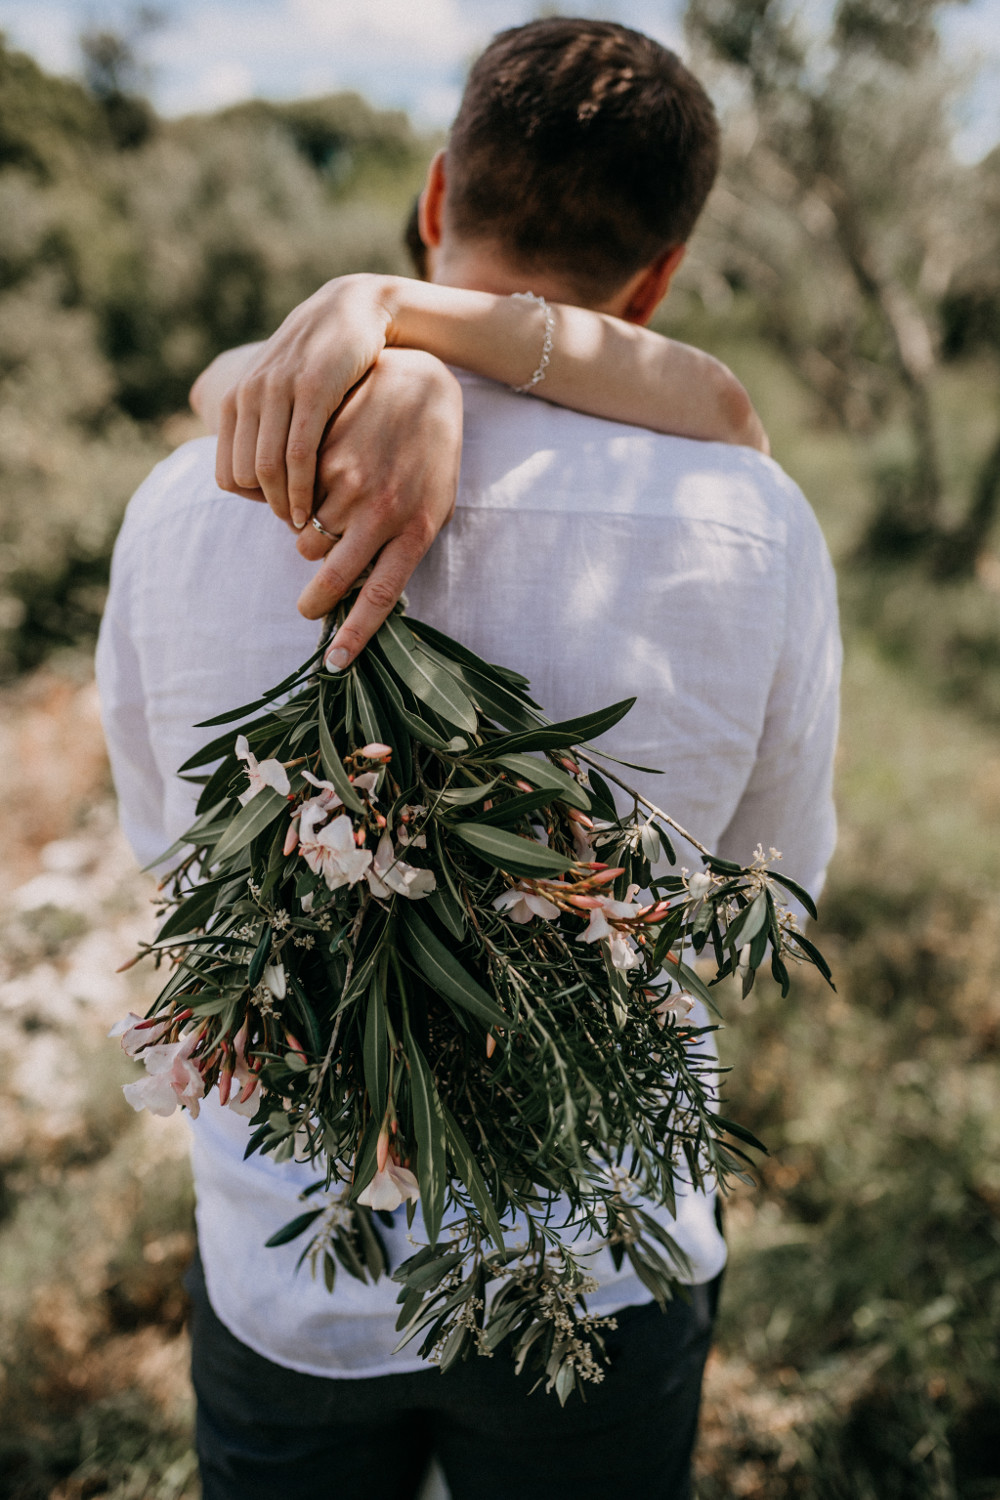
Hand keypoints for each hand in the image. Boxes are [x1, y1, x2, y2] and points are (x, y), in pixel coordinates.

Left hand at [215, 273, 396, 528]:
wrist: (353, 310)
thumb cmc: (324, 363)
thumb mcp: (285, 392)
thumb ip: (269, 426)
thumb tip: (265, 476)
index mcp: (237, 399)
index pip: (226, 472)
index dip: (251, 501)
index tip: (281, 510)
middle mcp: (250, 394)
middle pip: (243, 474)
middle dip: (268, 507)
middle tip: (296, 526)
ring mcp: (279, 391)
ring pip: (267, 467)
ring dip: (284, 504)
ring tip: (305, 525)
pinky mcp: (312, 390)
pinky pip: (298, 452)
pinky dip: (302, 487)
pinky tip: (314, 507)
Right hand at [294, 348, 462, 664]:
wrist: (418, 380)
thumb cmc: (431, 453)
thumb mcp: (436, 502)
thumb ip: (406, 545)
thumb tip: (371, 595)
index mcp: (416, 529)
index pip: (380, 597)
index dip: (355, 635)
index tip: (335, 665)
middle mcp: (381, 510)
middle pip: (331, 574)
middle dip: (314, 599)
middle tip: (308, 606)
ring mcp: (348, 483)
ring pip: (305, 538)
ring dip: (309, 539)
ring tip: (326, 521)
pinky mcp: (321, 455)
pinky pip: (296, 498)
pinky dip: (300, 501)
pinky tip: (319, 481)